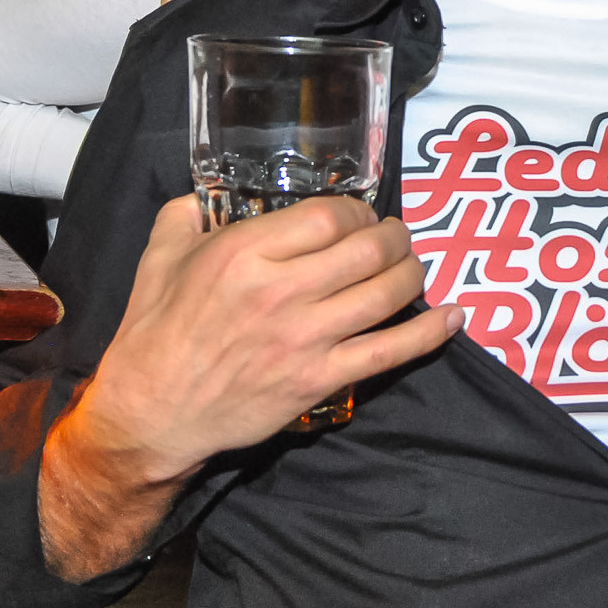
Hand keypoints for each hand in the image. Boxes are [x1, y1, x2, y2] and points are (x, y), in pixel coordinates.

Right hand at [74, 194, 461, 484]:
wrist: (153, 414)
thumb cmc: (155, 334)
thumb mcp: (160, 259)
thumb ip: (185, 215)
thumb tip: (206, 194)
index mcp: (244, 253)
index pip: (329, 216)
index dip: (357, 212)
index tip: (359, 217)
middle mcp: (281, 291)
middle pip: (368, 250)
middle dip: (393, 238)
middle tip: (394, 238)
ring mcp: (306, 339)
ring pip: (387, 294)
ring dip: (413, 274)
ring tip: (412, 267)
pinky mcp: (320, 380)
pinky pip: (391, 351)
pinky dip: (430, 333)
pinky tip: (454, 317)